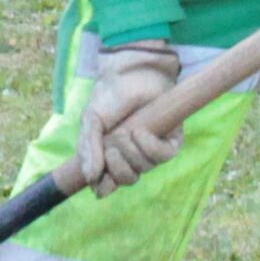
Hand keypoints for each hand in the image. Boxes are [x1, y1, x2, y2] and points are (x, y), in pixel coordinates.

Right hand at [70, 41, 187, 192]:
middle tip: (112, 145)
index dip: (105, 187)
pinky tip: (141, 130)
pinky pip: (164, 156)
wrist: (129, 73)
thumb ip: (88, 148)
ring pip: (144, 168)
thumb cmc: (109, 96)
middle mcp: (133, 156)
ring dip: (132, 151)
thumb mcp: (91, 121)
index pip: (110, 185)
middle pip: (128, 179)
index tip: (100, 180)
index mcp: (112, 156)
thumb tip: (90, 178)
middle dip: (118, 166)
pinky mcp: (171, 139)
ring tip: (126, 131)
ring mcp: (152, 148)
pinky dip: (150, 146)